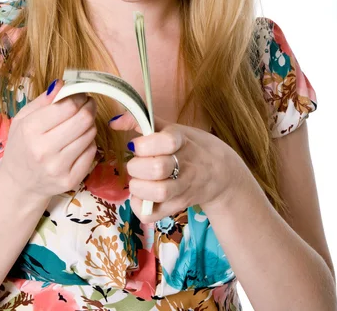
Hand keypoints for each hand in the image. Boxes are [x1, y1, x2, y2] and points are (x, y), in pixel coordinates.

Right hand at [0, 80, 97, 201]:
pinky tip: (79, 141)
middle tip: (88, 104)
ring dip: (89, 124)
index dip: (79, 96)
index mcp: (30, 130)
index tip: (80, 94)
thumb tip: (63, 83)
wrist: (19, 185)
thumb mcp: (23, 119)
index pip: (67, 106)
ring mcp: (58, 167)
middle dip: (89, 107)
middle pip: (83, 119)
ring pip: (90, 134)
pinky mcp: (71, 180)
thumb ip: (43, 100)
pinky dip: (88, 142)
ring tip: (80, 123)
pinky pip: (92, 152)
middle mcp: (44, 150)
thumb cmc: (21, 146)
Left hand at [109, 111, 247, 221]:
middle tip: (136, 164)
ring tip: (138, 180)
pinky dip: (139, 206)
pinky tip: (140, 195)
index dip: (144, 144)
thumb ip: (142, 121)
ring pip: (157, 192)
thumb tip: (113, 121)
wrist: (223, 173)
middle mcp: (186, 165)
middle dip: (136, 166)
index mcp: (183, 141)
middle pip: (157, 168)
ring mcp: (183, 188)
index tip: (135, 145)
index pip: (166, 142)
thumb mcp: (173, 129)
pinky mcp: (178, 207)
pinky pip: (152, 215)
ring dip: (138, 187)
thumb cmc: (192, 146)